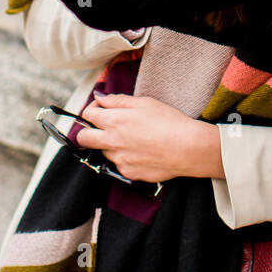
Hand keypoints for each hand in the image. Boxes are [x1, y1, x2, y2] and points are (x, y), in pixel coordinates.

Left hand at [76, 94, 223, 181]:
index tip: (102, 109)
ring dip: (111, 144)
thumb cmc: (169, 122)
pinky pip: (119, 164)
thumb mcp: (144, 103)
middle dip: (87, 131)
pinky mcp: (128, 173)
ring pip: (104, 151)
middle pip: (83, 138)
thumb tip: (99, 98)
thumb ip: (117, 100)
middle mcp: (111, 142)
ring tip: (133, 139)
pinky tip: (142, 151)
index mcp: (114, 121)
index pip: (87, 114)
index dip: (93, 109)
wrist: (187, 148)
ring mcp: (119, 160)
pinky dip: (125, 157)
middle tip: (102, 127)